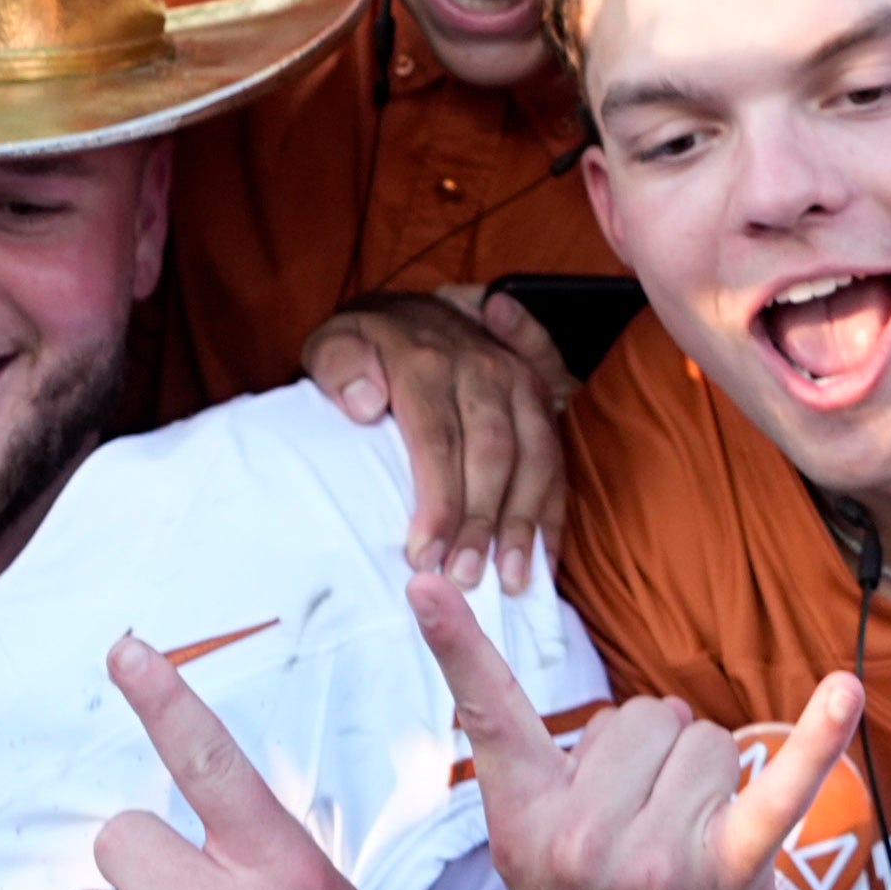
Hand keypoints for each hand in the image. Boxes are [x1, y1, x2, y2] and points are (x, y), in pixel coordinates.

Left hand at [306, 286, 572, 592]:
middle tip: (464, 580)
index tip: (424, 556)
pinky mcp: (542, 398)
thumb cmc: (368, 346)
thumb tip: (364, 401)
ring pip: (535, 459)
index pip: (436, 439)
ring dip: (524, 523)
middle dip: (481, 524)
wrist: (417, 308)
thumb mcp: (333, 342)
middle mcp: (482, 368)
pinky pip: (557, 459)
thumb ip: (338, 365)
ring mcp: (519, 383)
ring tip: (510, 579)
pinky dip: (552, 513)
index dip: (435, 503)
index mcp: (425, 360)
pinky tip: (543, 559)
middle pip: (492, 455)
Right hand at [417, 571, 864, 889]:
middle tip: (652, 839)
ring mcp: (653, 858)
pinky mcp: (727, 875)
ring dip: (713, 783)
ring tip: (695, 854)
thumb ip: (559, 790)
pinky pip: (774, 786)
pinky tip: (844, 695)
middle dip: (661, 760)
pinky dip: (816, 739)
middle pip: (644, 716)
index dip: (455, 643)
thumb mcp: (538, 875)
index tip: (425, 578)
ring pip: (705, 740)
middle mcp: (579, 838)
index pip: (487, 716)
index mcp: (523, 827)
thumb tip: (640, 719)